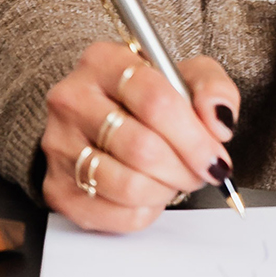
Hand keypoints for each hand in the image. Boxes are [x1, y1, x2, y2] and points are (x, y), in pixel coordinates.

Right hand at [40, 42, 240, 232]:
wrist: (105, 122)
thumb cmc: (148, 100)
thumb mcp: (189, 78)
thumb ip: (214, 90)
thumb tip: (218, 123)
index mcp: (104, 62)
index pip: (156, 101)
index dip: (194, 138)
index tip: (215, 158)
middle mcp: (72, 99)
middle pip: (143, 148)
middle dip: (184, 169)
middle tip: (200, 172)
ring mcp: (59, 144)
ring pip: (128, 185)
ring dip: (165, 190)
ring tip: (173, 179)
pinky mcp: (57, 187)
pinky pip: (114, 214)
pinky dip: (145, 211)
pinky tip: (149, 194)